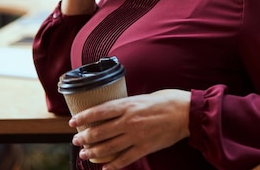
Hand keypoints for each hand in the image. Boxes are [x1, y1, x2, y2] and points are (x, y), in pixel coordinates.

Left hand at [70, 89, 190, 168]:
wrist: (186, 113)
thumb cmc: (167, 101)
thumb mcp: (143, 97)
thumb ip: (128, 105)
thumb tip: (114, 111)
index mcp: (128, 105)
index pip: (99, 112)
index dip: (84, 117)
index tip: (73, 121)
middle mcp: (129, 121)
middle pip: (100, 132)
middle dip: (85, 138)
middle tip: (77, 140)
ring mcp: (136, 136)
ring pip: (108, 148)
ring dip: (94, 152)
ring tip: (85, 154)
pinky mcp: (144, 148)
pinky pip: (124, 159)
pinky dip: (112, 165)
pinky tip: (105, 168)